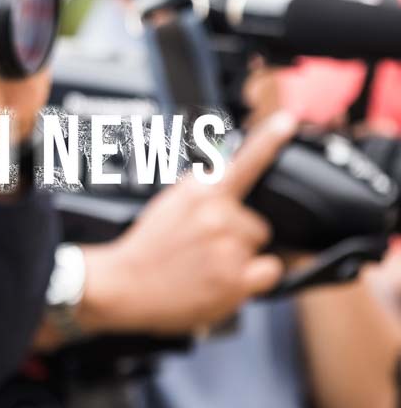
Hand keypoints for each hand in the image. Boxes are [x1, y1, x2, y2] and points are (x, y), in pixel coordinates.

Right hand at [75, 113, 297, 336]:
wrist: (120, 286)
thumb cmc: (144, 250)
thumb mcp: (167, 206)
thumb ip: (201, 192)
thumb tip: (227, 182)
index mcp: (198, 191)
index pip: (242, 162)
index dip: (270, 139)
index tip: (287, 121)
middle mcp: (215, 214)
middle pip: (256, 221)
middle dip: (237, 235)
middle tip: (203, 249)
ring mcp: (227, 247)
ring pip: (259, 247)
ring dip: (240, 258)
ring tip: (205, 268)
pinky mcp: (234, 280)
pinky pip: (269, 271)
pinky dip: (253, 279)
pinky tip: (223, 281)